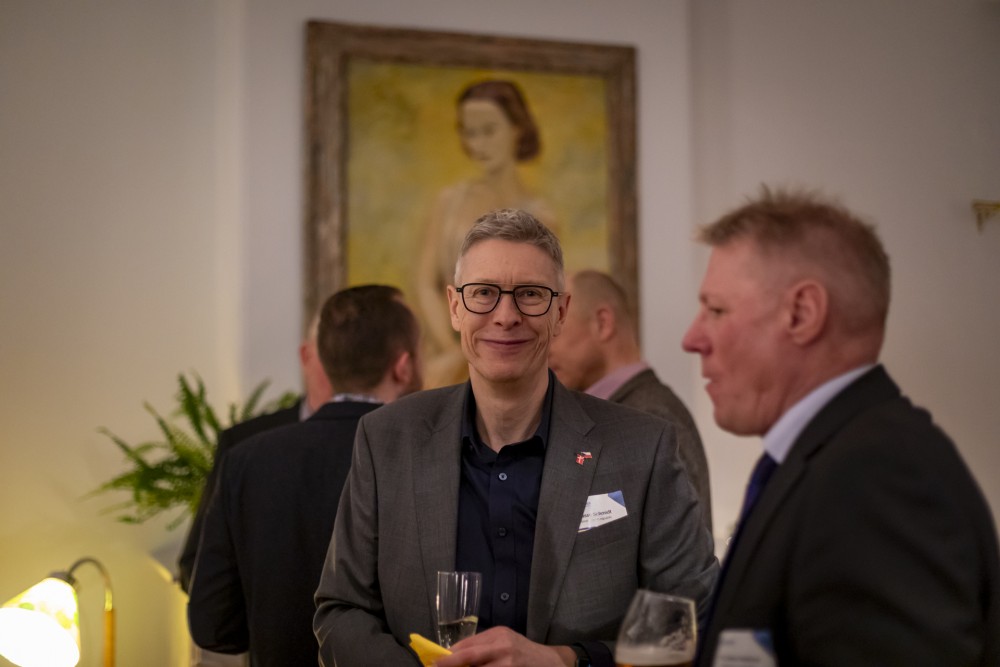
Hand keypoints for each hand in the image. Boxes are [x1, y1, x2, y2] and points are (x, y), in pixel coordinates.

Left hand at [434, 626, 573, 666]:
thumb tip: (454, 655)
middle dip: (451, 664)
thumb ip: (482, 646)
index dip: (449, 656)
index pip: (468, 645)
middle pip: (470, 657)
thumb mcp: (504, 641)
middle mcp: (503, 647)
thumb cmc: (523, 651)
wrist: (551, 662)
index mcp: (498, 635)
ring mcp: (509, 664)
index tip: (435, 662)